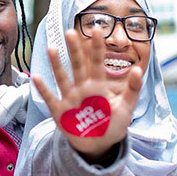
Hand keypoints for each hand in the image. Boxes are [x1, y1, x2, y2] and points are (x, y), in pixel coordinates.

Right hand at [32, 30, 142, 161]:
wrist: (98, 145)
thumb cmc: (112, 124)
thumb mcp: (126, 107)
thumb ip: (132, 90)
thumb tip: (139, 70)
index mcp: (98, 86)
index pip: (97, 62)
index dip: (97, 47)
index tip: (97, 30)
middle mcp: (82, 89)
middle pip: (78, 66)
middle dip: (75, 50)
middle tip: (71, 32)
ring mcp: (70, 99)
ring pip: (62, 78)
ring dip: (57, 65)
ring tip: (52, 48)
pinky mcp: (60, 112)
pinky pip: (51, 99)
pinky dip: (44, 90)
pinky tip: (37, 78)